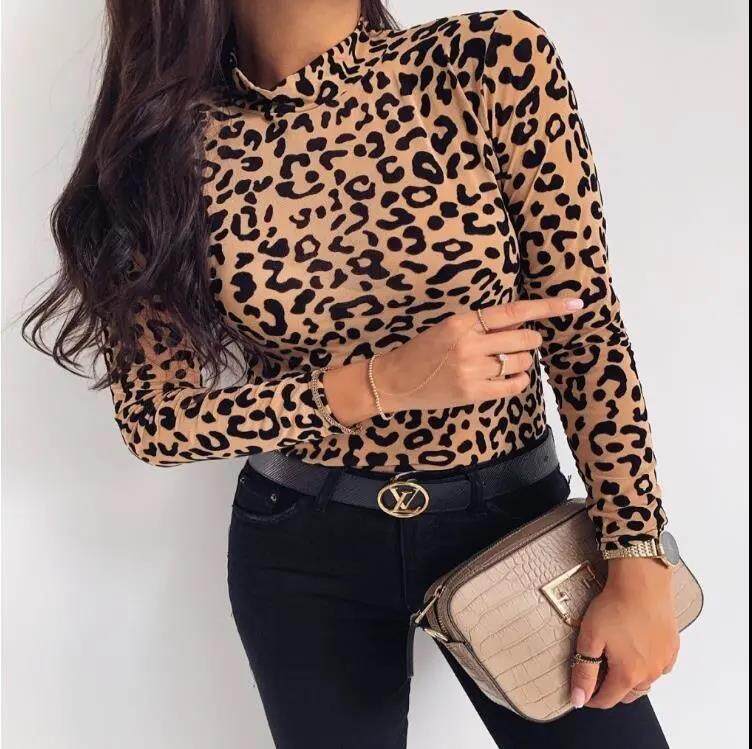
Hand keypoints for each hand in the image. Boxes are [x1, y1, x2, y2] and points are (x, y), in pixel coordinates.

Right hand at [373, 297, 583, 413]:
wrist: (397, 380)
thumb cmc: (424, 350)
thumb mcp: (449, 326)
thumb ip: (483, 324)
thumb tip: (523, 322)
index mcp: (462, 322)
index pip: (514, 311)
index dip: (548, 307)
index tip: (575, 304)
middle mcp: (469, 345)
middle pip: (525, 339)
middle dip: (530, 341)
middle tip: (520, 343)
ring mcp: (472, 371)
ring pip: (522, 362)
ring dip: (522, 361)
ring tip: (504, 362)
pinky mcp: (473, 394)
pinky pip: (515, 385)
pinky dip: (519, 379)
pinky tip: (509, 376)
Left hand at [570, 558, 679, 709]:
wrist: (642, 583)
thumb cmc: (615, 606)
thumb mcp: (590, 637)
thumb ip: (583, 671)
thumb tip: (579, 698)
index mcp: (628, 674)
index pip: (607, 699)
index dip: (591, 699)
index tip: (583, 693)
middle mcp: (650, 672)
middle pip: (628, 694)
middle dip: (611, 690)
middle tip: (597, 675)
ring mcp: (664, 660)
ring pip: (645, 682)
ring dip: (630, 680)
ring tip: (615, 663)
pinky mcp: (672, 647)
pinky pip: (660, 666)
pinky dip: (647, 666)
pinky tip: (637, 652)